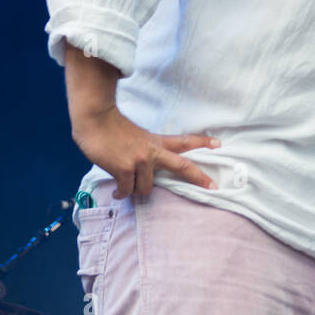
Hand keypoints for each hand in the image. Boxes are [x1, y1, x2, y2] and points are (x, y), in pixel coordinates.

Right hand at [71, 105, 218, 198]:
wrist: (95, 119)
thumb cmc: (110, 127)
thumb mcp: (135, 135)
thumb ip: (143, 148)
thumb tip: (142, 167)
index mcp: (156, 141)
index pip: (184, 141)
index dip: (202, 142)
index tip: (219, 144)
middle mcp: (152, 152)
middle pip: (182, 166)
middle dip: (199, 177)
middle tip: (213, 187)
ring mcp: (140, 161)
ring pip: (146, 188)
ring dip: (136, 190)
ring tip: (127, 187)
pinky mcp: (125, 170)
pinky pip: (127, 191)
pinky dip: (121, 194)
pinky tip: (117, 193)